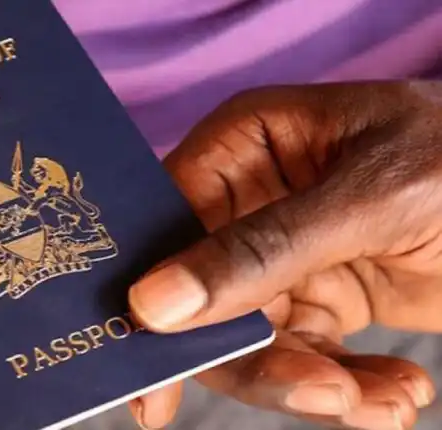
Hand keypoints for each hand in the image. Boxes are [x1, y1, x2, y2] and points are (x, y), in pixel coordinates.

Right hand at [127, 81, 441, 429]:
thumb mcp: (371, 199)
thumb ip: (263, 251)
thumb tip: (154, 305)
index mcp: (247, 147)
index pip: (169, 224)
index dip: (151, 297)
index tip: (151, 377)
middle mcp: (250, 202)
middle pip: (203, 298)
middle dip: (255, 358)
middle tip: (320, 394)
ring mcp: (283, 257)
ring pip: (253, 342)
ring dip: (313, 384)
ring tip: (381, 400)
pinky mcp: (322, 301)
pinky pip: (305, 359)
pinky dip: (349, 390)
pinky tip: (396, 394)